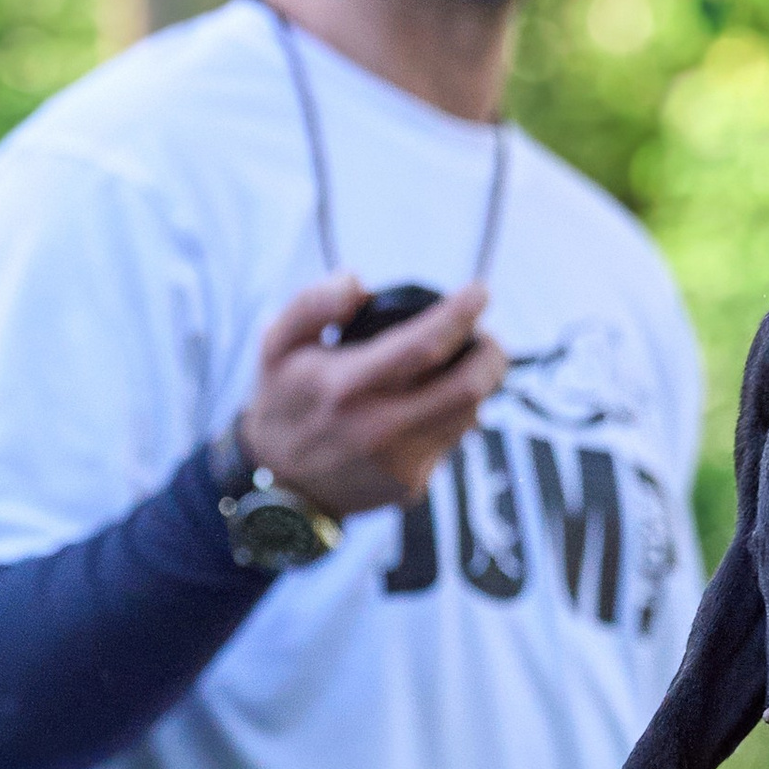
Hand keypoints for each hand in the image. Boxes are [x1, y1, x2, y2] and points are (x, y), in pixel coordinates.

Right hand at [236, 275, 507, 518]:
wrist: (278, 485)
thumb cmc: (283, 402)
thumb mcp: (276, 343)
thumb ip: (313, 302)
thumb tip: (359, 283)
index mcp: (345, 386)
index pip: (423, 346)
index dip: (461, 315)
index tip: (479, 291)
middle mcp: (379, 429)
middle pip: (468, 388)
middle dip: (492, 355)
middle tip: (487, 336)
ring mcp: (400, 463)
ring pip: (469, 415)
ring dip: (478, 384)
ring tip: (462, 364)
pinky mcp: (412, 485)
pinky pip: (453, 440)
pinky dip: (455, 414)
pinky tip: (434, 402)